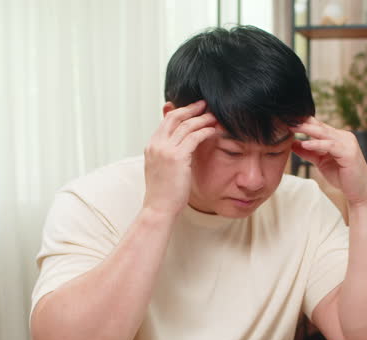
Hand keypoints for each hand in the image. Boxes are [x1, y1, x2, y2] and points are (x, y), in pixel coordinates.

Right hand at [143, 100, 216, 216]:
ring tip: (214, 115)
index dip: (181, 112)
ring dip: (202, 118)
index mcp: (151, 146)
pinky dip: (206, 131)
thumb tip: (180, 147)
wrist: (158, 209)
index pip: (166, 121)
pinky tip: (214, 130)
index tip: (194, 109)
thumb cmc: (163, 193)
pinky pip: (194, 137)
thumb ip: (168, 154)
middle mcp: (156, 144)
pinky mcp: (177, 157)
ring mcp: (165, 150)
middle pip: (175, 117)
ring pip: (187, 125)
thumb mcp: (162, 169)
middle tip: (204, 104)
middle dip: (191, 108)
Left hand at [290, 117, 366, 205]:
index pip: (318, 126)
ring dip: (307, 129)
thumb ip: (309, 152)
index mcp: (337, 137)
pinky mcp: (349, 152)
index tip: (287, 119)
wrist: (359, 191)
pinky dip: (317, 144)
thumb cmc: (342, 177)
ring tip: (293, 127)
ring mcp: (348, 143)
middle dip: (303, 122)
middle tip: (287, 118)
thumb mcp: (321, 162)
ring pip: (325, 133)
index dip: (303, 122)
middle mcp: (344, 136)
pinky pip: (330, 146)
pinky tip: (305, 143)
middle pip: (320, 126)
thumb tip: (293, 143)